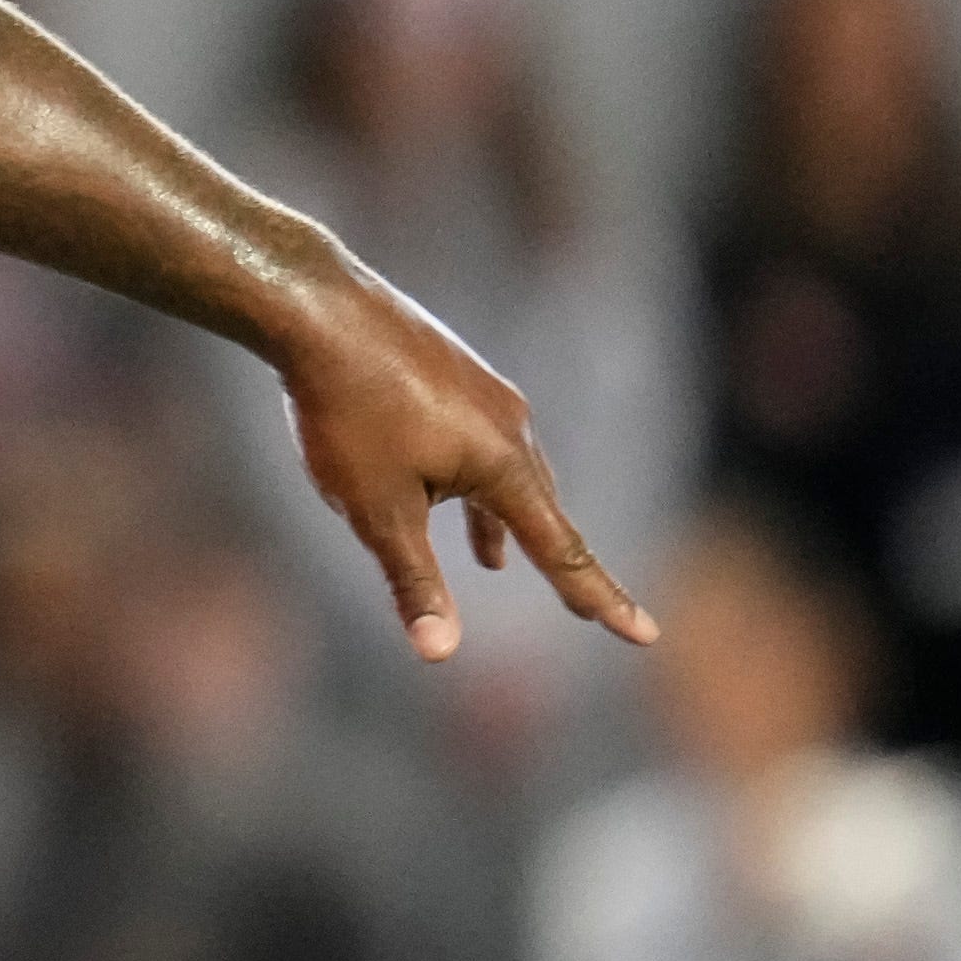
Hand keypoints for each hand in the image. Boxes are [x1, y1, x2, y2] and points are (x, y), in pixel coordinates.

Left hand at [276, 279, 657, 662]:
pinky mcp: (450, 370)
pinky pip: (474, 438)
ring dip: (500, 518)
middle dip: (556, 561)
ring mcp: (483, 392)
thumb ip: (414, 582)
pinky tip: (440, 483)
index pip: (563, 550)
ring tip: (493, 560)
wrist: (315, 306)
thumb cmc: (344, 412)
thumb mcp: (375, 510)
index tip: (644, 635)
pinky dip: (466, 478)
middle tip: (591, 608)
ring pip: (502, 471)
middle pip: (540, 509)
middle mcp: (511, 425)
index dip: (600, 598)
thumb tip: (442, 654)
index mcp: (504, 464)